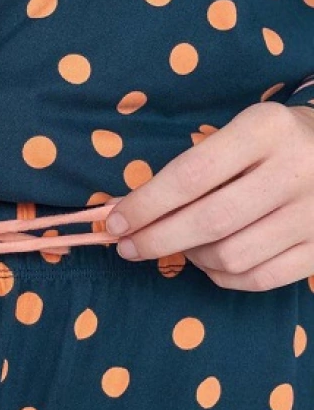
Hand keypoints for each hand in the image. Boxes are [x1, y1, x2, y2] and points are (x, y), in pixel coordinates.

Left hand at [105, 102, 313, 290]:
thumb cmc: (267, 146)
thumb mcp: (235, 135)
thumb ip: (189, 170)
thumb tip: (128, 215)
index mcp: (265, 130)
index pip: (190, 175)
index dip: (145, 205)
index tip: (115, 223)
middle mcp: (295, 170)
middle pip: (209, 222)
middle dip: (156, 239)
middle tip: (128, 247)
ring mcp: (313, 214)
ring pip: (231, 256)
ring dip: (192, 257)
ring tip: (181, 245)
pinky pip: (257, 279)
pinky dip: (222, 276)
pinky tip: (210, 261)